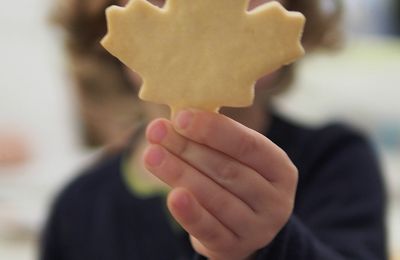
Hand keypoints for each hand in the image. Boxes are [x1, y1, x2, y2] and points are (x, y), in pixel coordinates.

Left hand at [143, 109, 297, 259]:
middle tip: (158, 131)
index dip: (214, 130)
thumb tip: (177, 118)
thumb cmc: (235, 181)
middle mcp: (276, 200)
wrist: (242, 228)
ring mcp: (258, 228)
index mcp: (279, 169)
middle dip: (189, 148)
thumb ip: (216, 141)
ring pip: (216, 198)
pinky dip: (190, 213)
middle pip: (228, 170)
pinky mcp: (235, 248)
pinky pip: (209, 230)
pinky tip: (171, 196)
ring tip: (152, 155)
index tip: (182, 116)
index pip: (249, 145)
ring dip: (180, 174)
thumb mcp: (238, 160)